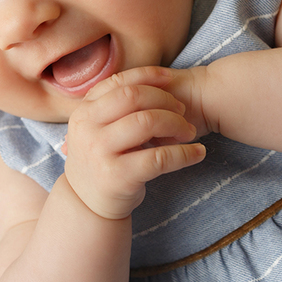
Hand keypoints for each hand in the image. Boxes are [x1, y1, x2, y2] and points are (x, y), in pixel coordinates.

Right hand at [63, 67, 205, 219]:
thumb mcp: (98, 129)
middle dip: (164, 100)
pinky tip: (197, 153)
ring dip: (176, 124)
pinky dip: (184, 154)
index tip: (171, 78)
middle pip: (134, 97)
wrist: (87, 205)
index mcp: (83, 111)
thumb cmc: (103, 160)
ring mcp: (99, 153)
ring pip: (146, 122)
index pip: (119, 83)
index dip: (148, 76)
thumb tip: (158, 80)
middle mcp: (87, 129)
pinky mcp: (117, 177)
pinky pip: (159, 158)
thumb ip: (116, 107)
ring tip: (189, 132)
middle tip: (182, 111)